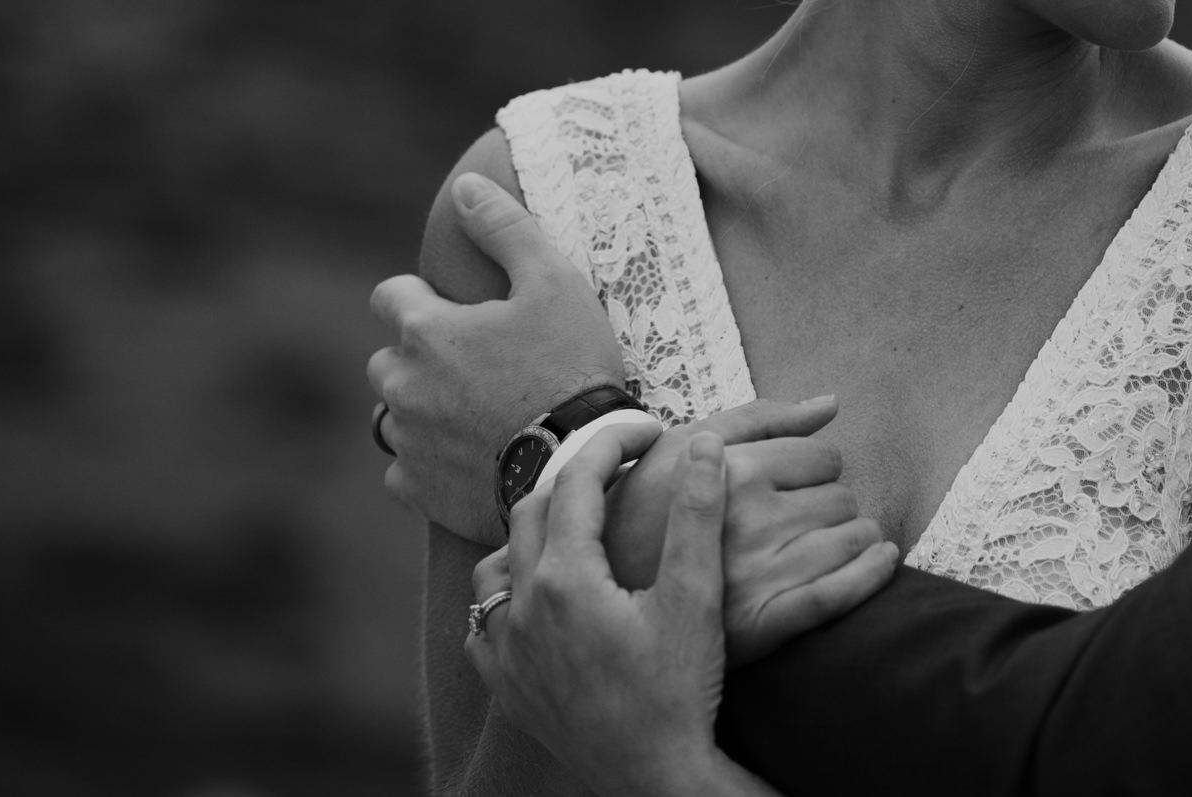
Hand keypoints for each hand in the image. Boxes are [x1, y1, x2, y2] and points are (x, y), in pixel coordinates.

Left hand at [368, 172, 627, 543]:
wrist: (580, 463)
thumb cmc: (572, 367)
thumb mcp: (554, 282)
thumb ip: (505, 228)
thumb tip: (466, 184)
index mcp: (426, 330)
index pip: (390, 297)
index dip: (426, 300)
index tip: (466, 316)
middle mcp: (401, 384)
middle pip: (390, 358)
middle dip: (424, 357)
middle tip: (485, 368)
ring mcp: (406, 440)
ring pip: (397, 414)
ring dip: (426, 408)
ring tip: (483, 414)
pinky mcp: (417, 489)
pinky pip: (404, 470)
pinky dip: (429, 461)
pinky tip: (474, 456)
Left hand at [468, 421, 770, 796]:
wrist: (653, 778)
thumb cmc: (678, 692)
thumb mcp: (696, 598)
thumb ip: (697, 514)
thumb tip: (705, 444)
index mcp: (567, 577)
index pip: (577, 480)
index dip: (612, 442)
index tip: (648, 430)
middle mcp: (523, 607)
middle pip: (533, 510)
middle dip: (577, 476)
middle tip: (623, 465)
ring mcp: (507, 650)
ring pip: (499, 563)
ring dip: (536, 530)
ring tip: (582, 524)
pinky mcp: (505, 684)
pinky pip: (486, 622)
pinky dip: (510, 593)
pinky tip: (541, 597)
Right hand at [600, 396, 902, 663]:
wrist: (600, 598)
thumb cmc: (645, 510)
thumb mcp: (684, 447)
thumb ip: (762, 418)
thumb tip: (831, 404)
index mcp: (730, 471)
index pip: (822, 457)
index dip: (812, 470)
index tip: (791, 488)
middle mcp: (746, 518)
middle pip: (841, 498)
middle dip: (827, 507)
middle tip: (795, 525)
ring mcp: (755, 573)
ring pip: (850, 539)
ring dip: (851, 540)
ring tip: (819, 547)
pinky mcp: (762, 622)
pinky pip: (838, 594)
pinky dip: (871, 574)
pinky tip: (881, 559)